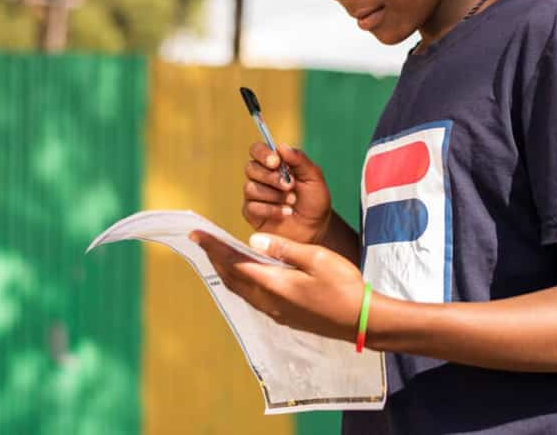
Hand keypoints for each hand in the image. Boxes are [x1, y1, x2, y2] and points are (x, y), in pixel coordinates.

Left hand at [190, 230, 364, 342]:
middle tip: (203, 240)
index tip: (196, 234)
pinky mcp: (283, 316)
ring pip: (240, 290)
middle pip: (231, 278)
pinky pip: (251, 297)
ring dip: (226, 271)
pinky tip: (247, 273)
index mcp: (273, 284)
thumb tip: (253, 241)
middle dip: (214, 258)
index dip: (213, 247)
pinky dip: (241, 281)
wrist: (360, 321)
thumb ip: (284, 249)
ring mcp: (275, 311)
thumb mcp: (316, 258)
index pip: (234, 262)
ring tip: (218, 254)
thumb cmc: (343, 286)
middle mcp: (268, 301)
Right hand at [243, 143, 331, 244]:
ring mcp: (255, 195)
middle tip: (291, 186)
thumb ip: (299, 160)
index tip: (276, 162)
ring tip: (292, 202)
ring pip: (250, 188)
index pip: (257, 150)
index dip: (263, 154)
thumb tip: (281, 147)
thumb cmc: (314, 201)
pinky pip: (252, 206)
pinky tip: (285, 213)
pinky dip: (271, 210)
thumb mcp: (313, 177)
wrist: (315, 228)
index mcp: (274, 164)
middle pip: (251, 168)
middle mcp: (261, 177)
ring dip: (274, 195)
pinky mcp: (252, 213)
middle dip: (271, 178)